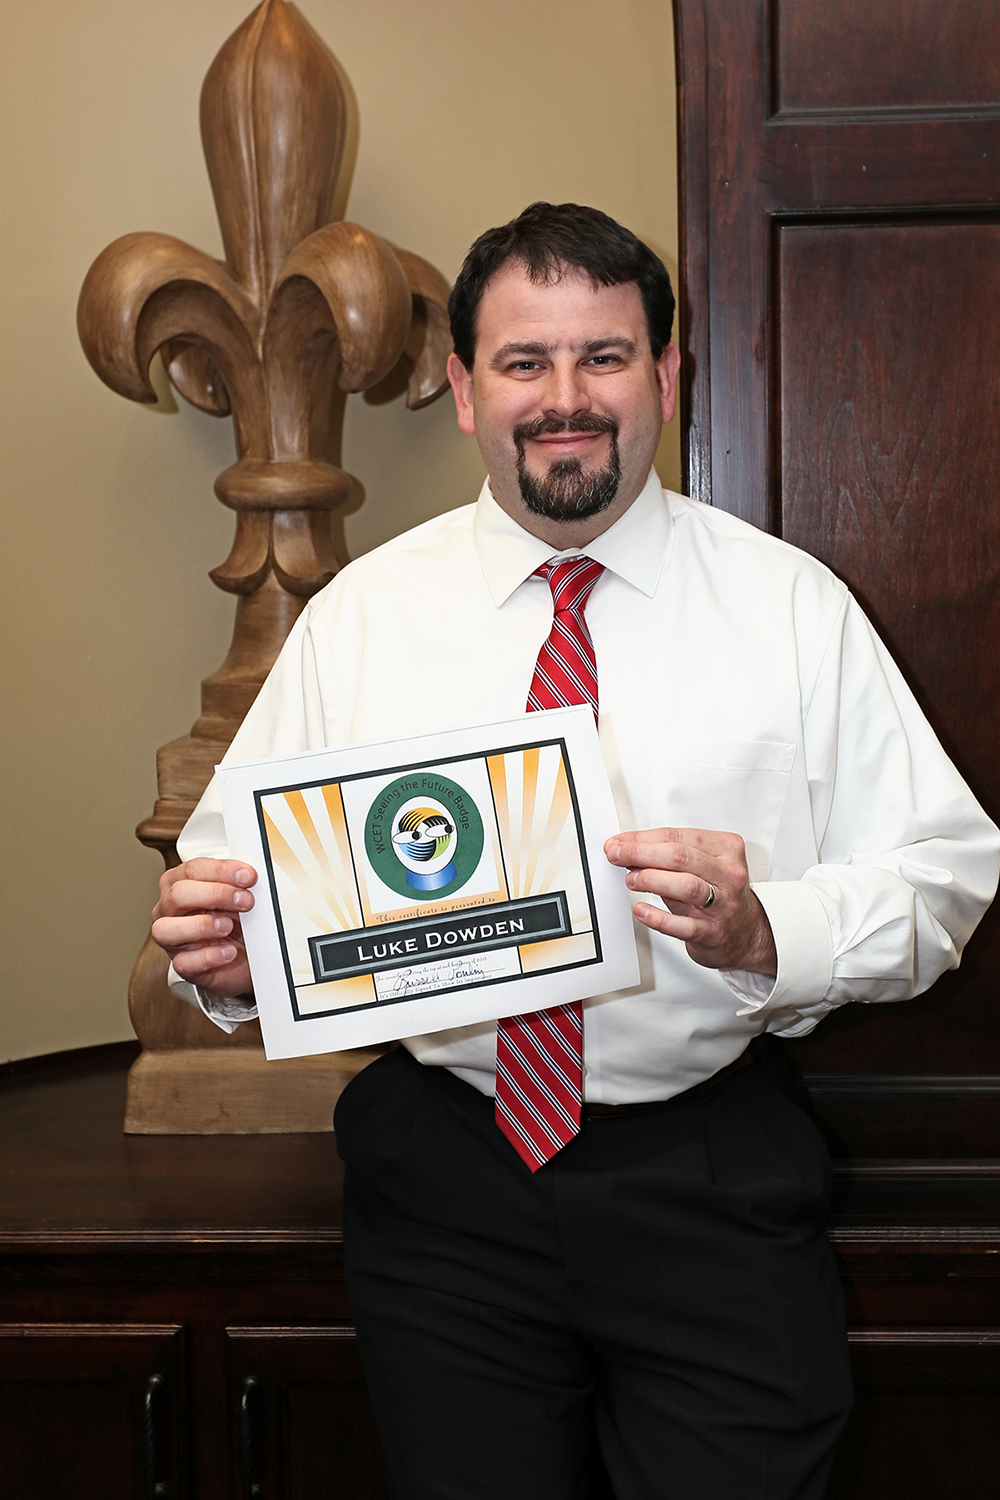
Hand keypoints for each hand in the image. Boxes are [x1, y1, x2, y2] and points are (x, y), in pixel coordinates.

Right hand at [151, 858, 257, 996]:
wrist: (246, 954)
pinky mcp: (183, 965)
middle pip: (178, 894)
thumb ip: (239, 882)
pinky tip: (229, 952)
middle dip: (216, 894)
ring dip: (201, 925)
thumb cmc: (236, 919)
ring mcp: (171, 939)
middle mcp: (169, 909)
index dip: (221, 871)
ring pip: (166, 929)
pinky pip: (184, 963)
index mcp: (180, 883)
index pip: (192, 870)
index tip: (248, 876)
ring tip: (229, 926)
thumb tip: (249, 874)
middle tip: (246, 900)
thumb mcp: (239, 895)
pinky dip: (209, 956)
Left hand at [605, 827, 775, 975]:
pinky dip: (658, 917)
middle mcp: (728, 875)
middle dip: (641, 853)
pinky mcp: (713, 933)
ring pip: (686, 886)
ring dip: (651, 879)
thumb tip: (627, 849)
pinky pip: (683, 925)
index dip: (643, 838)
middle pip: (680, 857)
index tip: (619, 842)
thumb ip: (667, 858)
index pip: (678, 836)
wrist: (745, 934)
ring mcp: (723, 905)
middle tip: (617, 855)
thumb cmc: (719, 895)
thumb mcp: (700, 868)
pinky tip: (641, 910)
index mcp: (726, 848)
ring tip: (631, 879)